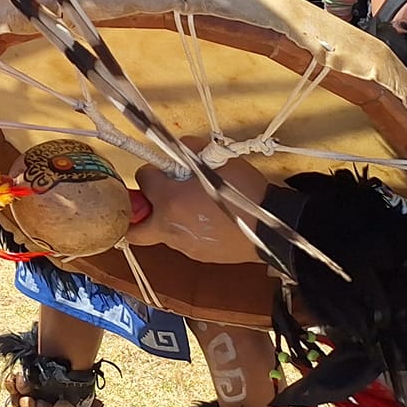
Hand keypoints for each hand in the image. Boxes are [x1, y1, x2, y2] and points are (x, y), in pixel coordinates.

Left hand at [130, 156, 270, 265]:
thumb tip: (175, 153)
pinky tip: (206, 219)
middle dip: (139, 212)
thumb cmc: (244, 190)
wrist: (272, 227)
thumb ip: (187, 150)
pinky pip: (181, 240)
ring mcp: (183, 246)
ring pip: (160, 232)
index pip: (141, 180)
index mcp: (169, 201)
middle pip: (135, 227)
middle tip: (155, 199)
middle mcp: (170, 228)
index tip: (166, 170)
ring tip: (191, 204)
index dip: (153, 171)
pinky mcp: (198, 256)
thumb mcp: (216, 158)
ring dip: (166, 217)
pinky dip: (185, 228)